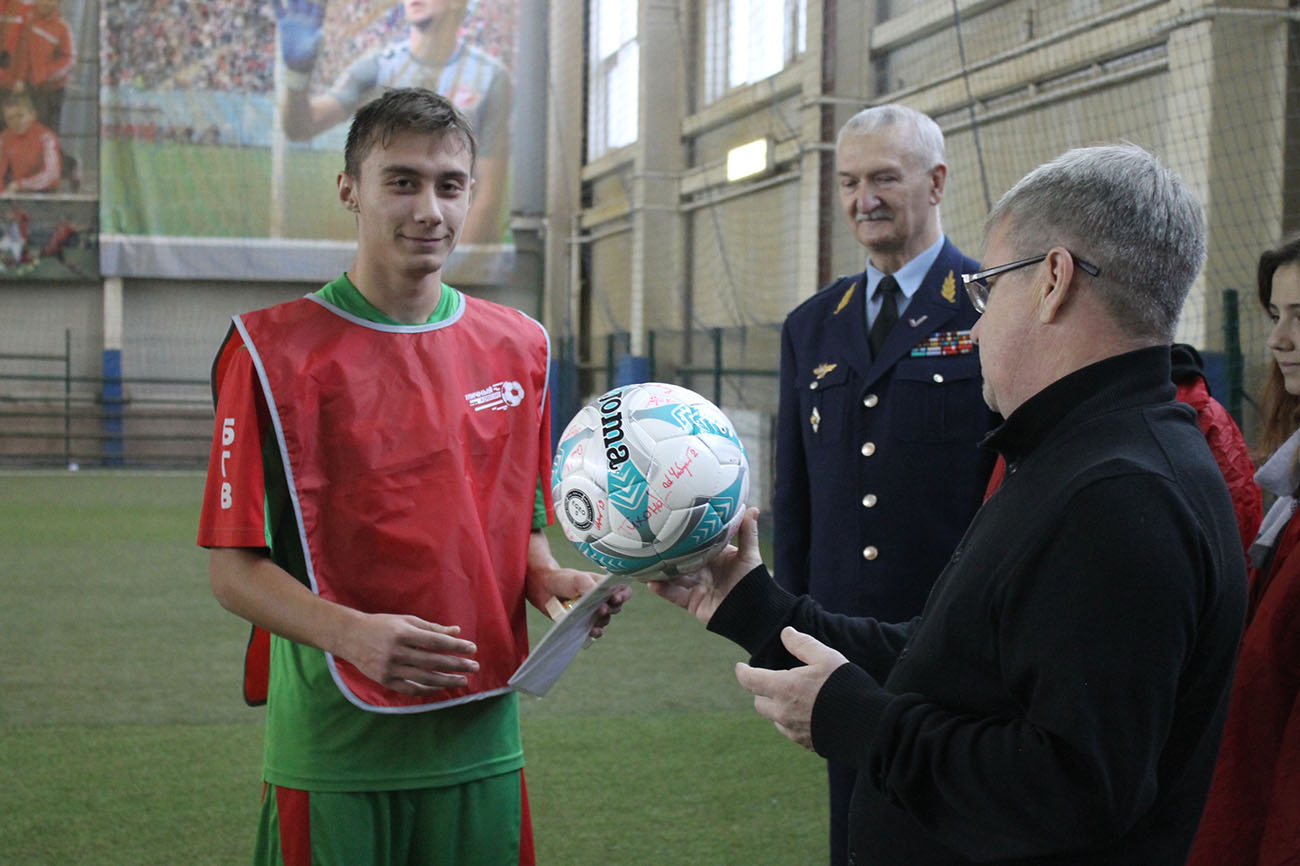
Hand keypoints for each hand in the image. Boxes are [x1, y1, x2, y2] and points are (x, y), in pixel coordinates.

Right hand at [271, 0, 325, 72]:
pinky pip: (278, 8)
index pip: (319, 5)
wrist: (296, 66)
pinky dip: (275, 1)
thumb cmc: (308, 60)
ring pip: (292, 1)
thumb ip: (317, 41)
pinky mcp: (283, 23)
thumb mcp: (314, 51)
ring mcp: (294, 19)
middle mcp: (305, 17)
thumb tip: (321, 33)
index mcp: (316, 22)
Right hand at [337, 611, 479, 695]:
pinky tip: (441, 687)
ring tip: (463, 681)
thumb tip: (457, 631)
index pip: (435, 642)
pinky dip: (428, 690)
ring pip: (424, 679)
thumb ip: (432, 627)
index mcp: (403, 633)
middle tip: (474, 667)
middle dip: (456, 665)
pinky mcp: (385, 681)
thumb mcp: (406, 620)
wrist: (350, 637)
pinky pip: (411, 689)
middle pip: (433, 662)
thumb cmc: (382, 625)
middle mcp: (396, 652)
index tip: (472, 648)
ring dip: (446, 681)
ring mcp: (390, 668)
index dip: (455, 646)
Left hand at [529, 564, 630, 638]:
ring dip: (601, 620)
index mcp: (605, 586)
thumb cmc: (563, 579)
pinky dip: (595, 632)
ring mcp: (594, 612)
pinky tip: (591, 630)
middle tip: (601, 608)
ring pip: (606, 620)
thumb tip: (599, 594)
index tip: (615, 597)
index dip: (623, 595)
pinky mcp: (585, 623)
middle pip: (616, 608)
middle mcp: (603, 599)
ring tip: (592, 618)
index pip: (624, 591)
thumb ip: (589, 585)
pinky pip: (597, 631)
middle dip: (610, 609)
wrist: (544, 588)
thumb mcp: (577, 578)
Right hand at [647, 507, 761, 624]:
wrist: (754, 611)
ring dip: (658, 571)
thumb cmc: (754, 581)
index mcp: (713, 557)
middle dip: (665, 552)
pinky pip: (674, 595)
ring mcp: (695, 586)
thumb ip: (747, 533)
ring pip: (672, 577)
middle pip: (680, 559)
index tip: (668, 522)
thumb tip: (753, 508)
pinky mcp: (691, 602)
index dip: (683, 534)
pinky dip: (663, 590)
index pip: (695, 543)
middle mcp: (702, 570)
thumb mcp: (749, 554)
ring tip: (642, 562)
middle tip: (647, 540)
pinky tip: (651, 583)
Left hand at [734, 627, 847, 749]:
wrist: (868, 724)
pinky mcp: (805, 743)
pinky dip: (791, 721)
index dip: (742, 672)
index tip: (740, 667)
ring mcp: (793, 730)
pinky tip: (807, 713)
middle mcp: (783, 712)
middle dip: (761, 690)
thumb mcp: (826, 657)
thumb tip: (786, 633)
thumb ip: (803, 644)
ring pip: (774, 718)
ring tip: (794, 697)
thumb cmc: (846, 685)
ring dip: (777, 707)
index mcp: (784, 688)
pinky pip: (789, 731)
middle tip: (773, 680)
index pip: (750, 681)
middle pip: (759, 702)